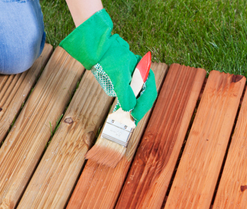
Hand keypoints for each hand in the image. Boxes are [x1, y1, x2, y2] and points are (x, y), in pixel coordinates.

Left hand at [59, 9, 156, 124]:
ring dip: (134, 107)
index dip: (143, 105)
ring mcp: (133, 79)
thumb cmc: (109, 60)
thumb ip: (125, 94)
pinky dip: (127, 103)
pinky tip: (122, 111)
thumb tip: (130, 108)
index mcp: (144, 71)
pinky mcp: (125, 82)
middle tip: (132, 120)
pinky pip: (130, 95)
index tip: (135, 116)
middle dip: (139, 108)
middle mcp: (141, 75)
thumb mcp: (118, 78)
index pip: (149, 92)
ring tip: (127, 118)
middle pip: (145, 96)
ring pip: (138, 97)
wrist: (96, 50)